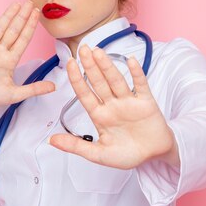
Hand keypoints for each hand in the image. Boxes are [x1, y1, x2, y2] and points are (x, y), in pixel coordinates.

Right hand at [0, 1, 55, 108]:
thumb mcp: (14, 94)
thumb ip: (33, 89)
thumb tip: (54, 88)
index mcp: (10, 60)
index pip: (23, 39)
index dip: (30, 26)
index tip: (37, 14)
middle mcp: (0, 51)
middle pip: (13, 30)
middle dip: (22, 16)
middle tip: (30, 2)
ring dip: (8, 16)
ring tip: (16, 4)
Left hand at [49, 45, 179, 169]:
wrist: (154, 156)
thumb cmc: (127, 155)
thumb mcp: (98, 154)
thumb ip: (76, 146)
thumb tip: (51, 140)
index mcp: (100, 115)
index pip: (85, 94)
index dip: (77, 79)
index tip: (69, 63)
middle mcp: (112, 105)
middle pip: (99, 82)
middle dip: (90, 66)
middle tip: (82, 49)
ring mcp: (129, 102)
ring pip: (116, 81)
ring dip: (108, 66)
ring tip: (98, 52)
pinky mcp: (146, 102)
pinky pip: (140, 85)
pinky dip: (136, 73)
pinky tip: (130, 61)